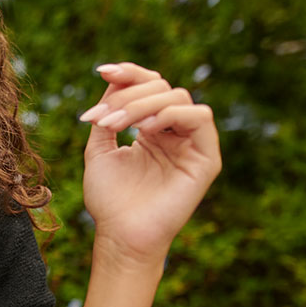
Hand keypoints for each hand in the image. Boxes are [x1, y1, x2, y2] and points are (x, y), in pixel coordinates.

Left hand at [78, 61, 221, 265]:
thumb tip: (113, 79)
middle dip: (127, 96)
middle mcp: (174, 132)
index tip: (102, 71)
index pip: (148, 86)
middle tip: (102, 118)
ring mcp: (192, 143)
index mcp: (151, 128)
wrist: (120, 236)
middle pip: (161, 87)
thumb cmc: (110, 200)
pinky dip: (170, 114)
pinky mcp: (206, 158)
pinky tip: (144, 129)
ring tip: (116, 124)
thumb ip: (107, 114)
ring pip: (177, 97)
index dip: (128, 73)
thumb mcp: (99, 150)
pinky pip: (199, 118)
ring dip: (142, 104)